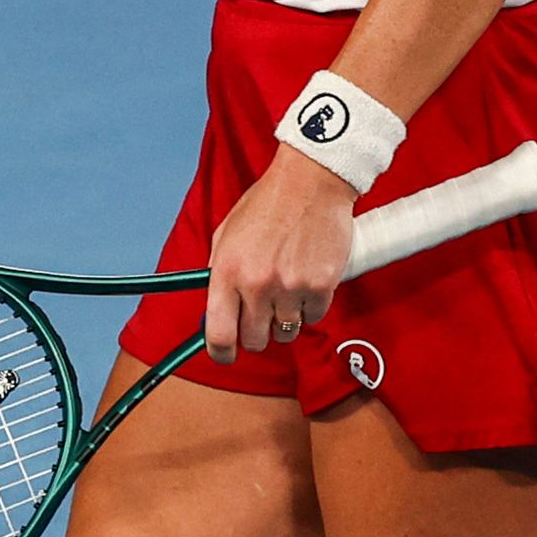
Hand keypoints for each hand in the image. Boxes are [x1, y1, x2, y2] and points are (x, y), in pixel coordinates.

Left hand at [203, 148, 356, 358]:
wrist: (311, 181)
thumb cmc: (267, 204)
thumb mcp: (226, 235)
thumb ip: (219, 275)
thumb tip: (215, 313)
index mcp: (227, 271)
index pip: (219, 334)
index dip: (221, 353)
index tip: (226, 355)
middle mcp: (257, 285)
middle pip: (255, 340)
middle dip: (256, 332)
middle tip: (262, 312)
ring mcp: (291, 288)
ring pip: (286, 332)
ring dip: (285, 317)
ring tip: (287, 286)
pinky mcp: (322, 286)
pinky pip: (313, 317)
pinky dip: (310, 306)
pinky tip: (307, 279)